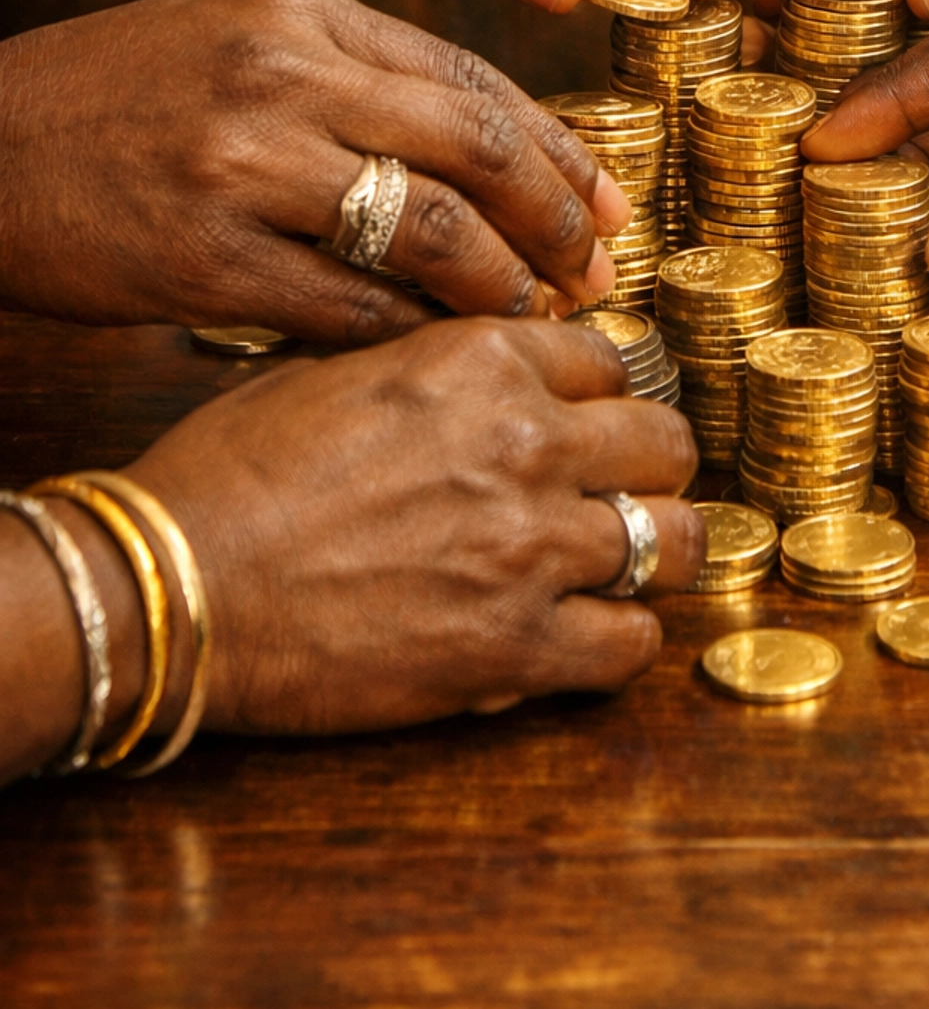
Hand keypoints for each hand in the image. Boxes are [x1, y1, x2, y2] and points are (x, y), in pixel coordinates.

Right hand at [0, 0, 631, 339]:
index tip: (607, 204)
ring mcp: (241, 165)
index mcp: (302, 10)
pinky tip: (441, 350)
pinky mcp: (204, 257)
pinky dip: (410, 333)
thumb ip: (361, 77)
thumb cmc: (121, 104)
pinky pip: (348, 306)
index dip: (557, 150)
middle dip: (558, 217)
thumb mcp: (241, 42)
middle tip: (600, 269)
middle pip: (477, 147)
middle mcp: (282, 74)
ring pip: (429, 229)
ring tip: (536, 318)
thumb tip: (500, 153)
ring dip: (500, 284)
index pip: (471, 79)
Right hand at [115, 317, 702, 738]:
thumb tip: (485, 366)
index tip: (586, 419)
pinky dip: (622, 642)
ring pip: (675, 540)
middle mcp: (526, 441)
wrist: (173, 585)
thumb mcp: (332, 365)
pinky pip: (630, 645)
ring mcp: (530, 548)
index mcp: (481, 359)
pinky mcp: (513, 650)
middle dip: (648, 465)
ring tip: (629, 562)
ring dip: (656, 550)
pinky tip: (590, 635)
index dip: (599, 393)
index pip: (610, 359)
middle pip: (664, 441)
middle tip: (623, 489)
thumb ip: (431, 358)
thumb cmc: (229, 474)